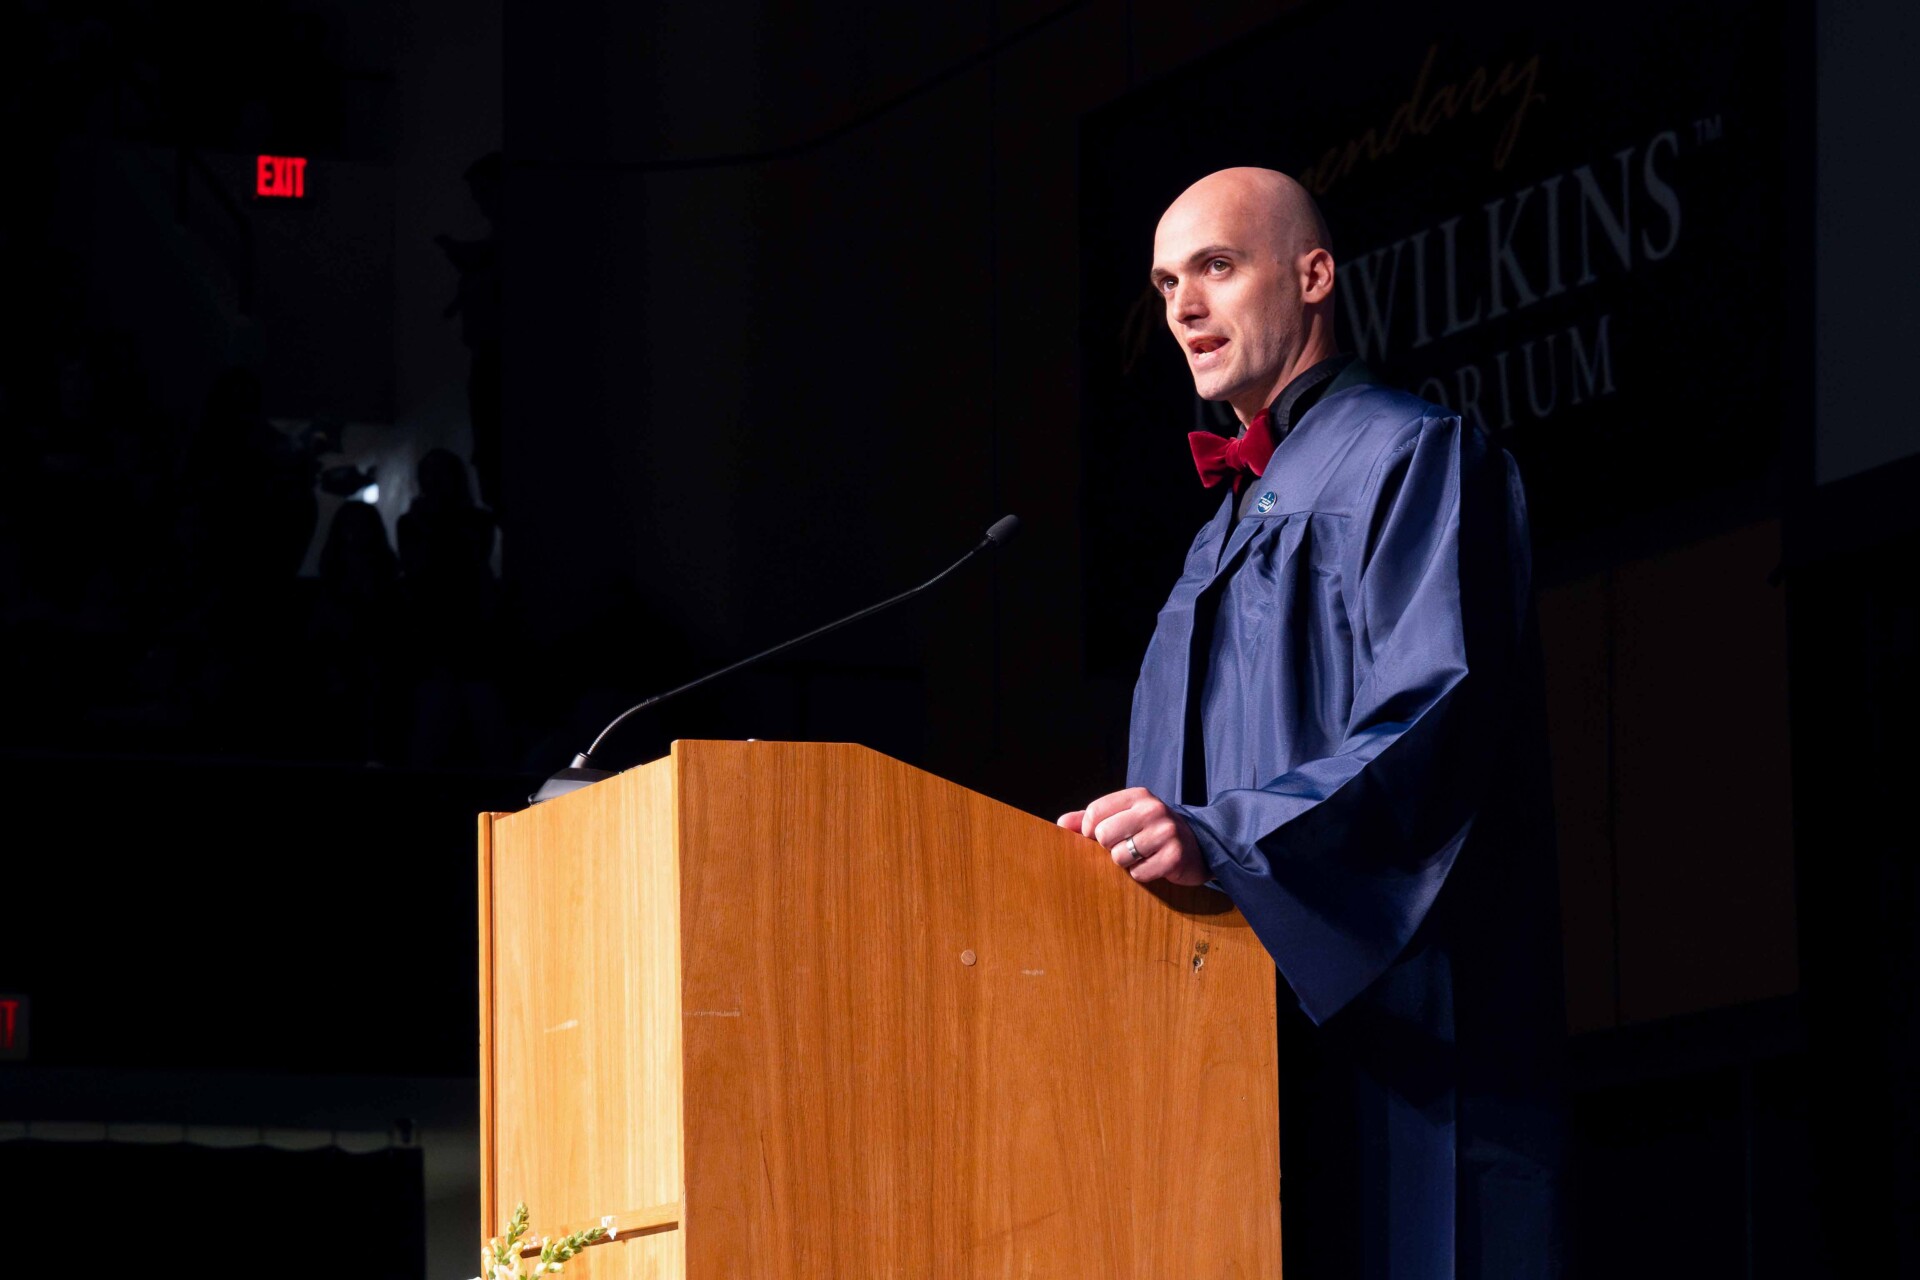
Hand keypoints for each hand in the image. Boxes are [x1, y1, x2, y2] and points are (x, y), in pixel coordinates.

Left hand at [1056, 787, 1208, 885]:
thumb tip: (1060, 824)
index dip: (1090, 831)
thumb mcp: (1124, 817)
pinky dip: (1142, 874)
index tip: (1101, 838)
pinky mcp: (1174, 856)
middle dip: (1110, 847)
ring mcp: (1166, 832)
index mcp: (1138, 796)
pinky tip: (1154, 865)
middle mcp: (1152, 809)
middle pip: (1104, 834)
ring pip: (1119, 856)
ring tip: (1142, 855)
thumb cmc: (1151, 831)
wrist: (1198, 845)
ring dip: (1126, 863)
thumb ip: (1091, 819)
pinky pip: (1139, 873)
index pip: (1094, 812)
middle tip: (1127, 847)